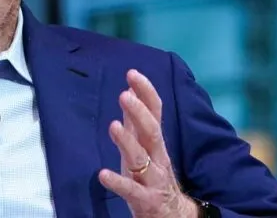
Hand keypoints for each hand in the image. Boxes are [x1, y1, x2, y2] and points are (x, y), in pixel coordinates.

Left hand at [98, 70, 198, 217]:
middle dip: (139, 112)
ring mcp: (152, 179)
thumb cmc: (153, 177)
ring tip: (113, 126)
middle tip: (124, 94)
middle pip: (151, 132)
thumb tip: (128, 93)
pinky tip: (102, 174)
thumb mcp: (145, 148)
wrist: (174, 216)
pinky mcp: (145, 200)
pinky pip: (131, 191)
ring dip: (127, 141)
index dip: (145, 92)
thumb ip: (136, 124)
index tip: (132, 73)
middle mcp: (157, 157)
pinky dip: (117, 182)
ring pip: (141, 158)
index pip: (155, 113)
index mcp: (155, 143)